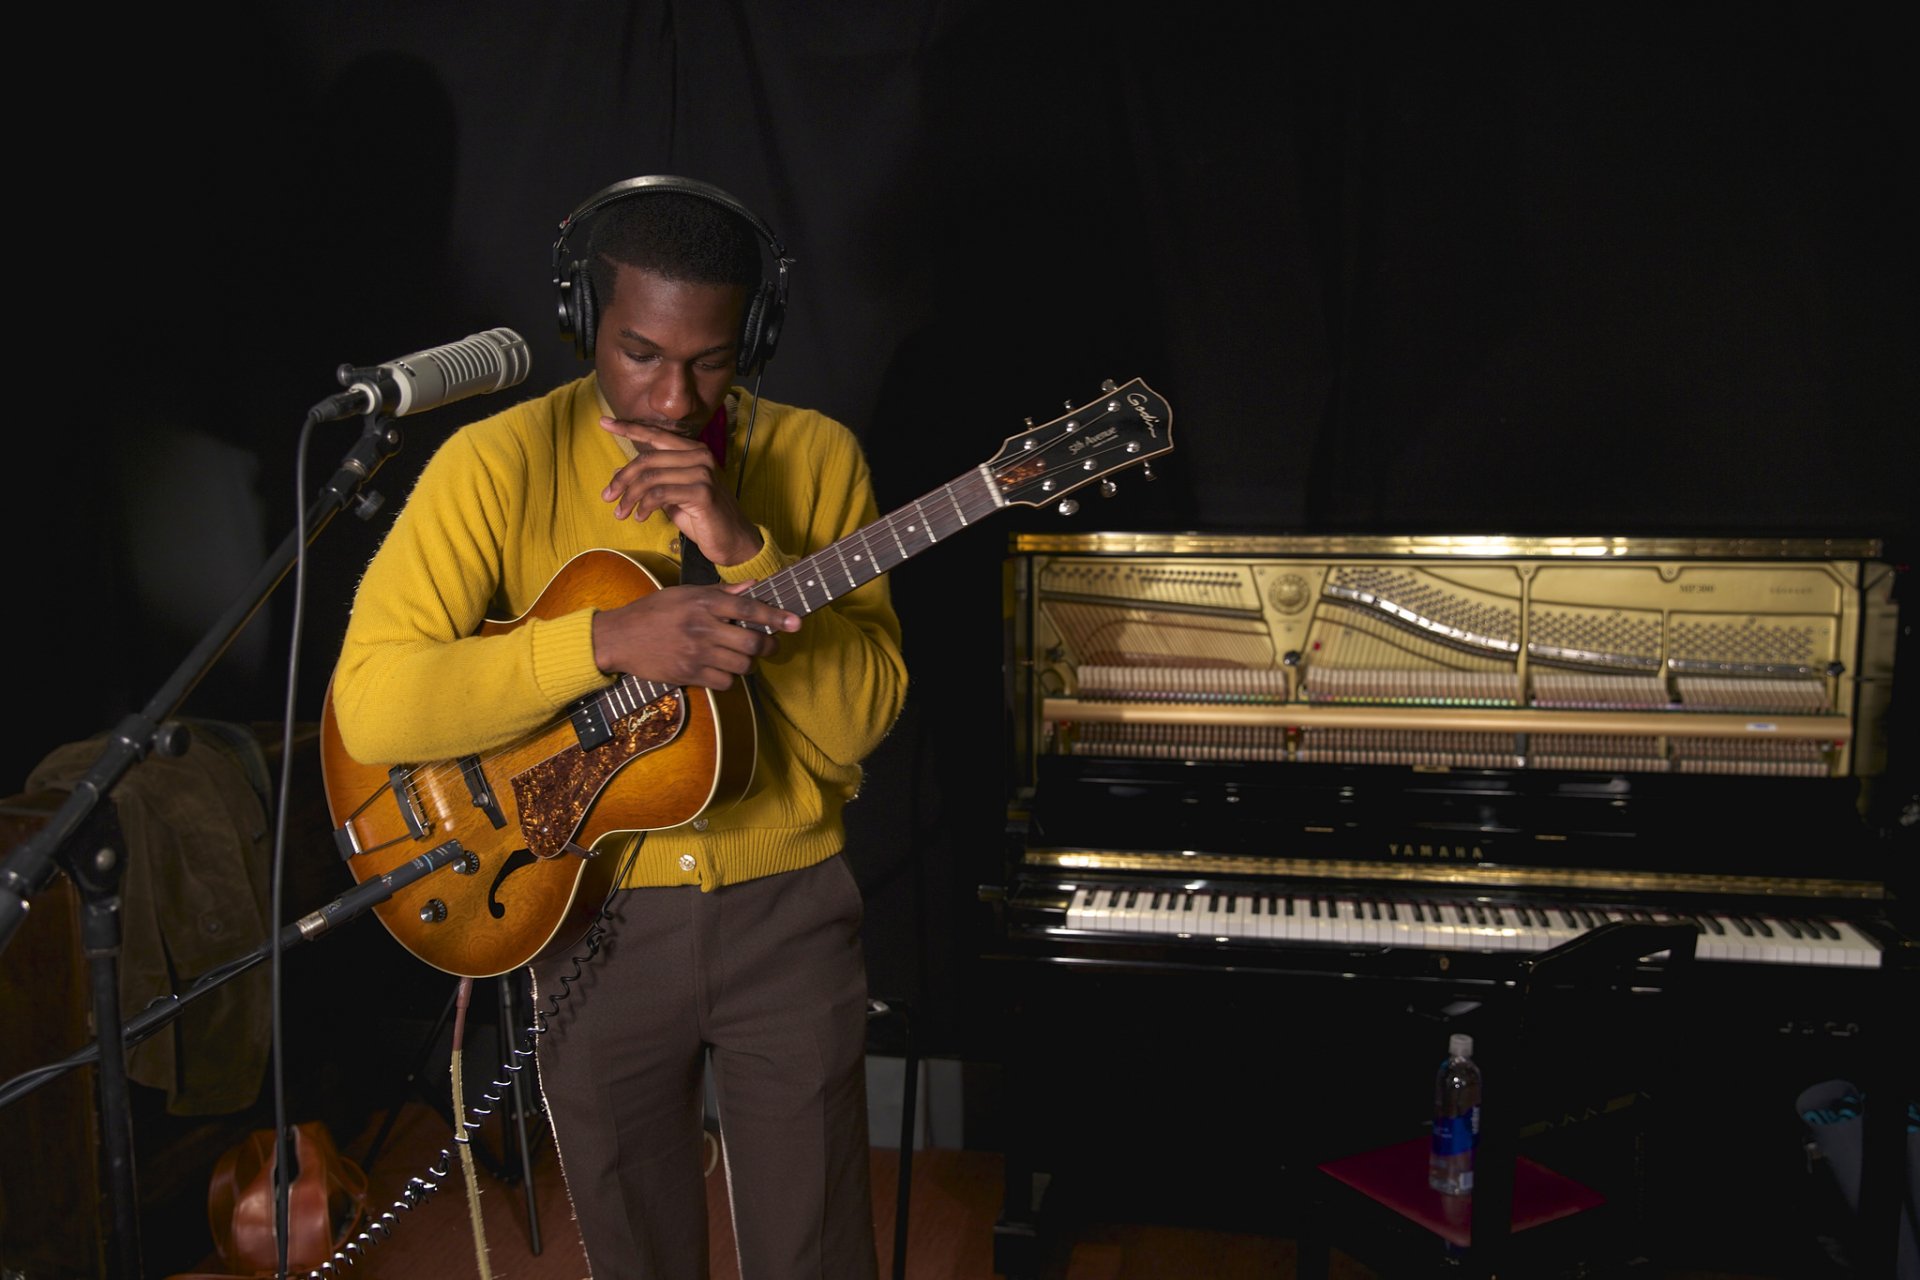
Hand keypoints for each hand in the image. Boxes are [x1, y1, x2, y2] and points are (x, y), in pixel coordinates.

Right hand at [592, 580, 799, 688]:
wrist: (618, 638)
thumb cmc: (653, 612)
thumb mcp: (685, 594)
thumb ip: (721, 593)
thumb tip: (753, 586)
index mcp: (703, 603)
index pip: (749, 608)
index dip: (776, 616)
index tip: (797, 622)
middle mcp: (702, 628)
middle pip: (752, 642)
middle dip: (768, 645)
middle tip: (769, 644)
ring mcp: (696, 653)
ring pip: (742, 665)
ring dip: (748, 662)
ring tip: (741, 656)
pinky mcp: (689, 674)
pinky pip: (725, 682)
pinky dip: (729, 678)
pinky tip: (722, 669)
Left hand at [599, 417, 762, 565]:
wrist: (732, 540)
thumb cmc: (702, 517)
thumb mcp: (671, 496)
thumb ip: (650, 481)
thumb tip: (619, 472)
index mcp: (693, 451)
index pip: (656, 435)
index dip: (628, 428)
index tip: (604, 423)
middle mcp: (700, 456)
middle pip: (648, 459)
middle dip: (622, 479)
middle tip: (608, 496)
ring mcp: (702, 473)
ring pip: (651, 477)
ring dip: (630, 497)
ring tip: (621, 513)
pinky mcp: (702, 492)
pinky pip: (661, 494)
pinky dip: (645, 506)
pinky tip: (641, 516)